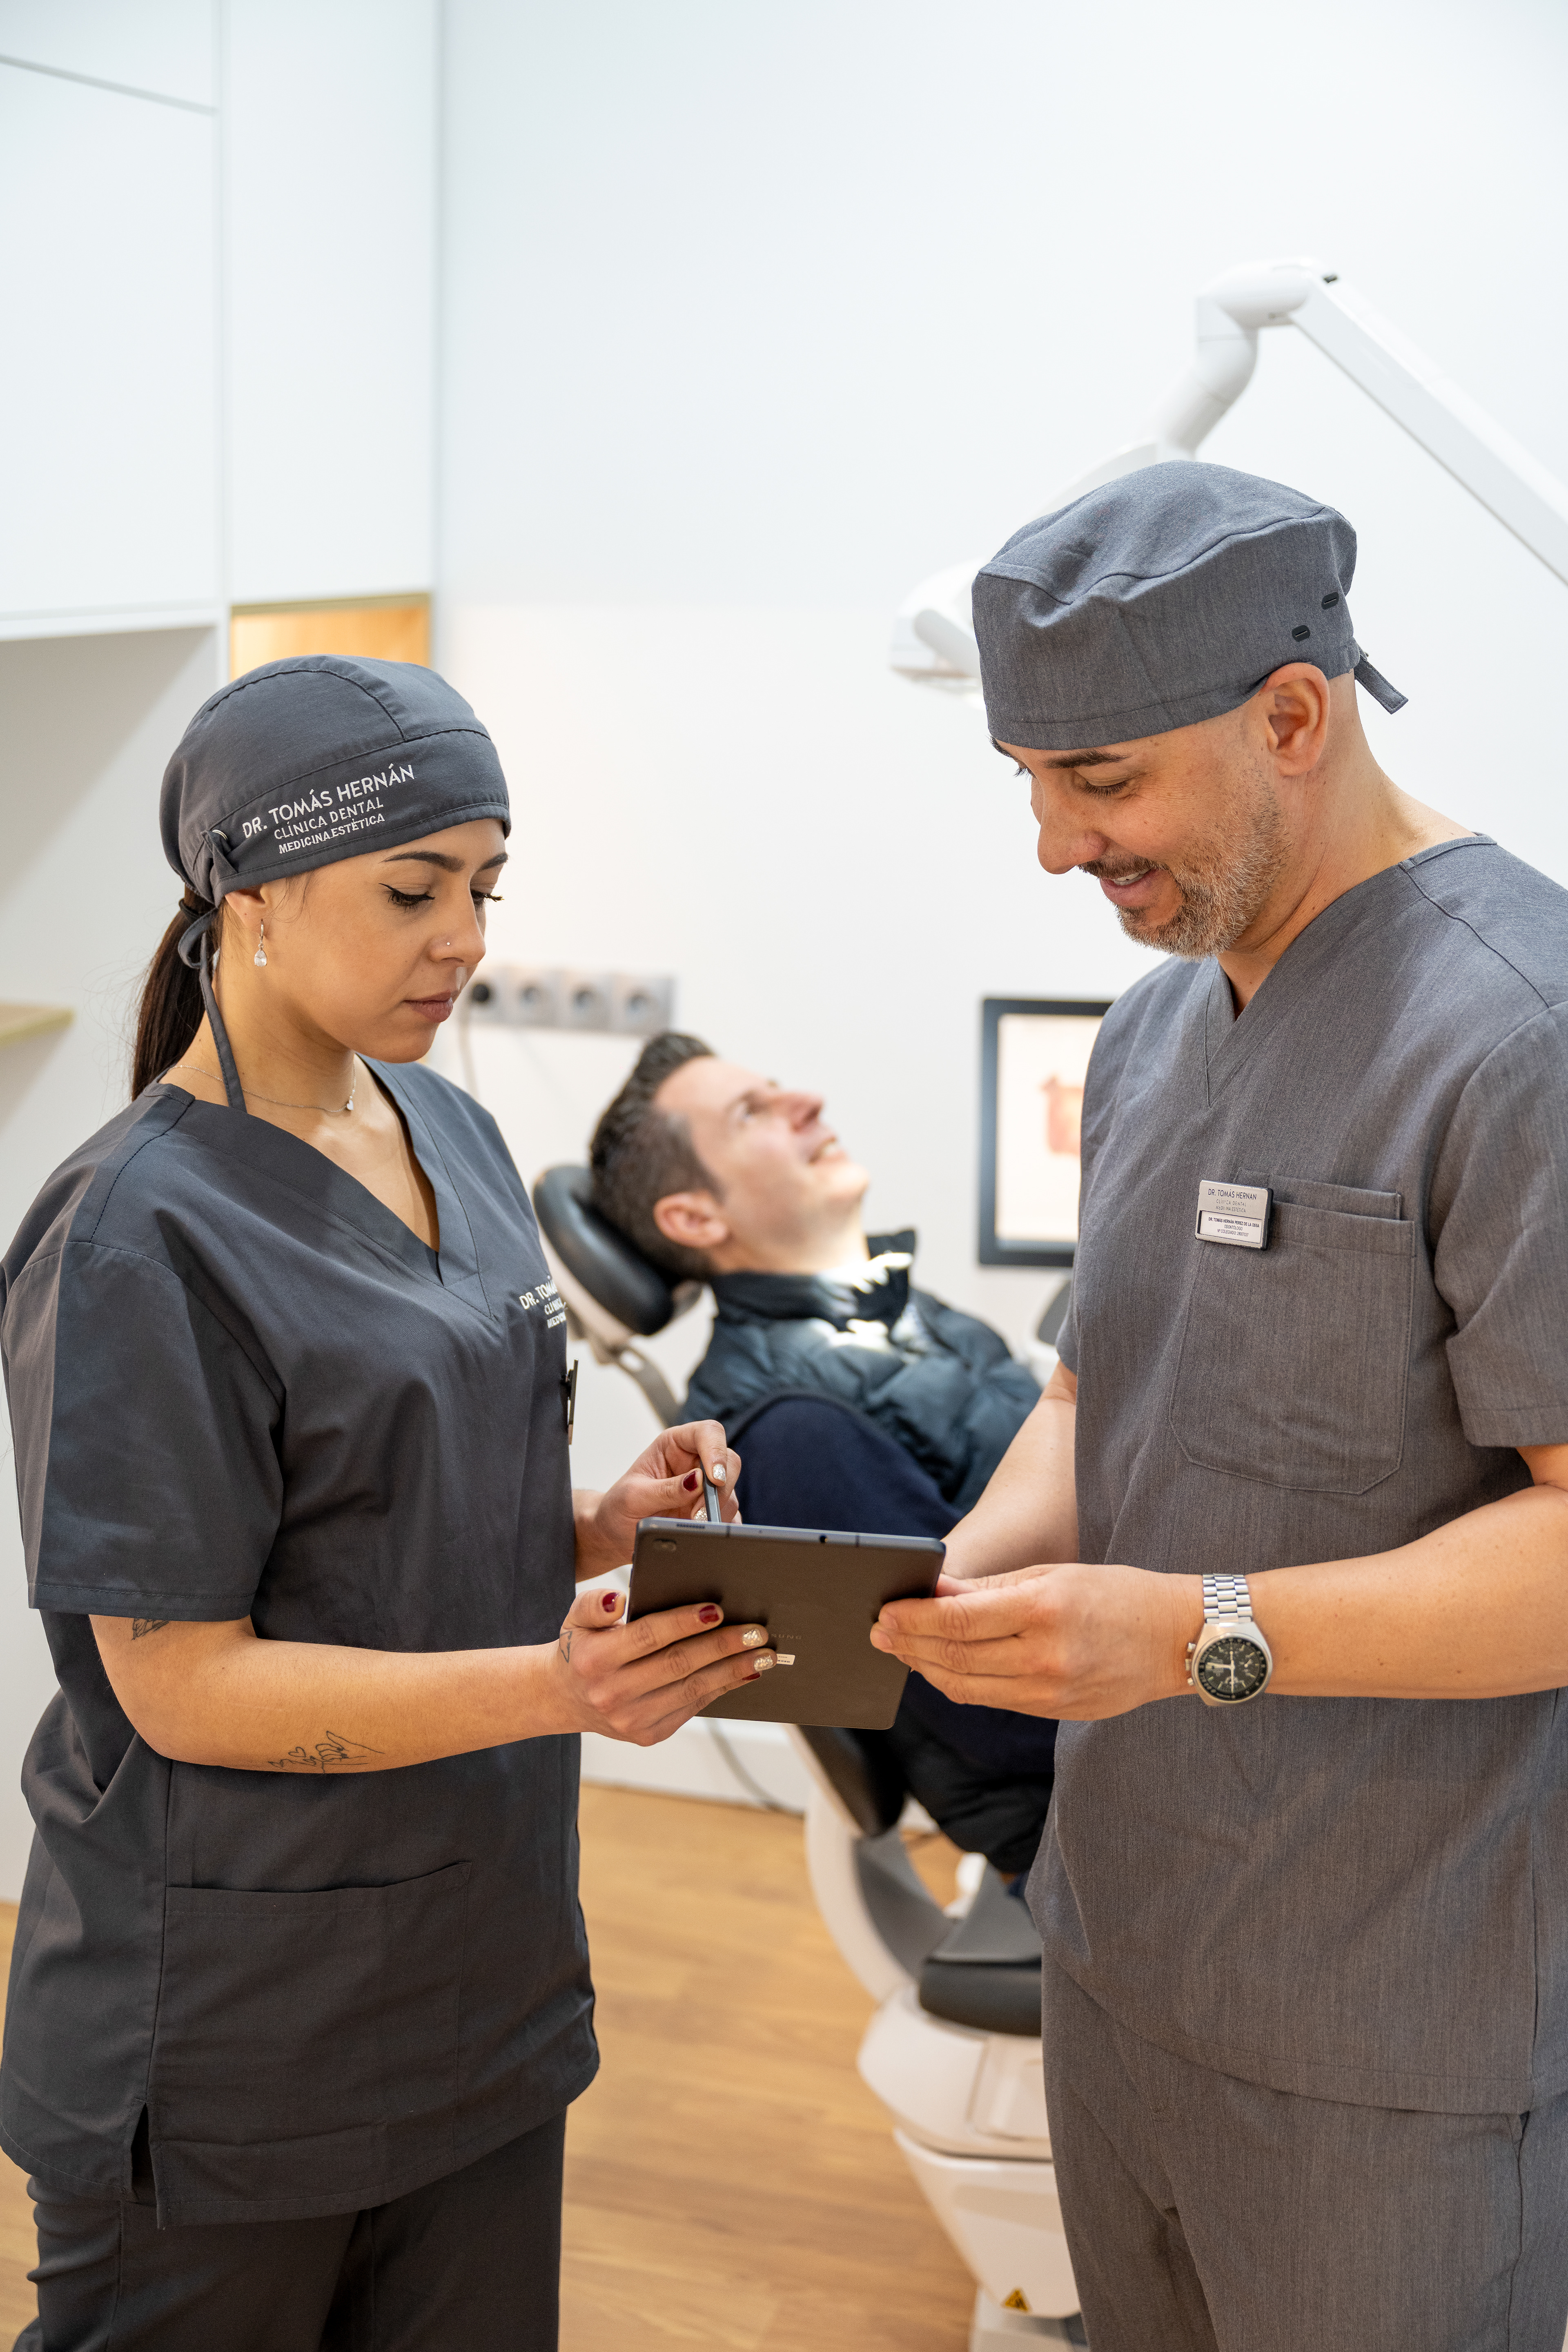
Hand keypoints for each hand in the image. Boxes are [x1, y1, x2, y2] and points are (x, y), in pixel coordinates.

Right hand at [551, 1584, 773, 1743]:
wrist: (565, 1698)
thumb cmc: (581, 1648)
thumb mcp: (576, 1619)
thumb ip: (594, 1604)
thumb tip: (618, 1599)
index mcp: (595, 1660)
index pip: (648, 1636)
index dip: (684, 1622)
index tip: (718, 1609)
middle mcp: (612, 1693)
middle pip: (678, 1664)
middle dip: (722, 1646)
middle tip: (756, 1631)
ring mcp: (632, 1719)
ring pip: (692, 1690)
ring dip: (732, 1671)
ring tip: (763, 1654)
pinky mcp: (648, 1734)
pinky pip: (692, 1707)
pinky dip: (721, 1688)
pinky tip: (744, 1673)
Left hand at [575, 1420, 741, 1577]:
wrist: (615, 1535)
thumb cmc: (618, 1508)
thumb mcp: (634, 1497)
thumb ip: (666, 1489)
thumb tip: (699, 1481)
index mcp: (674, 1445)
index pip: (708, 1433)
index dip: (716, 1450)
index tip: (713, 1479)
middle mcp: (693, 1462)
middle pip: (728, 1462)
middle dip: (717, 1490)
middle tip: (697, 1513)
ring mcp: (704, 1488)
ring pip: (730, 1492)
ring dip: (715, 1512)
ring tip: (689, 1524)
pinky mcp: (710, 1512)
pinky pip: (730, 1516)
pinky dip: (720, 1526)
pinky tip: (701, 1532)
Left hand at [870, 1563, 1200, 1720]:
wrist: (1177, 1640)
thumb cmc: (1116, 1595)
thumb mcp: (1052, 1574)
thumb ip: (988, 1588)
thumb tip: (933, 1591)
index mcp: (1044, 1610)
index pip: (958, 1621)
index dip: (913, 1620)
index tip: (884, 1612)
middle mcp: (1044, 1657)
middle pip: (954, 1659)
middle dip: (908, 1645)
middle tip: (879, 1632)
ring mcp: (1050, 1692)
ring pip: (966, 1688)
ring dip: (926, 1669)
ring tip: (902, 1650)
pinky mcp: (1054, 1713)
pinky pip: (991, 1701)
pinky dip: (958, 1685)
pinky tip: (941, 1668)